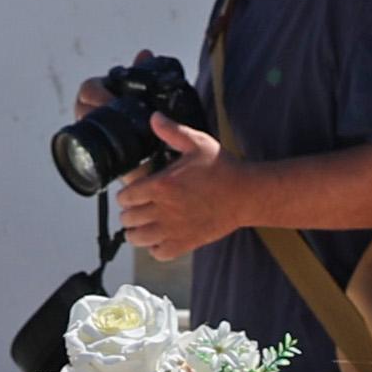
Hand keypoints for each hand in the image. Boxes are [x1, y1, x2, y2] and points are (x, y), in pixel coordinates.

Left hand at [106, 121, 240, 261]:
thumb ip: (172, 131)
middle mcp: (163, 210)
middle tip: (137, 208)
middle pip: (127, 220)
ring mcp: (173, 230)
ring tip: (143, 225)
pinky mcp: (185, 243)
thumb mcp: (197, 143)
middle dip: (129, 213)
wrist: (245, 194)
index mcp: (162, 186)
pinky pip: (158, 254)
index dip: (126, 195)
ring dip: (137, 232)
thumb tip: (154, 118)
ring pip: (137, 239)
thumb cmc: (222, 168)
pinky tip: (160, 237)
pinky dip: (155, 247)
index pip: (125, 198)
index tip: (133, 192)